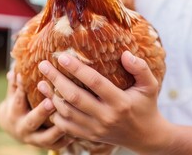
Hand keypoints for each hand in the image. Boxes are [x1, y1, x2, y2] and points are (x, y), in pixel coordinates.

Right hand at [0, 70, 74, 149]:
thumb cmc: (17, 105)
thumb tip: (14, 70)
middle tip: (51, 102)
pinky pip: (56, 145)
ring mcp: (34, 139)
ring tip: (69, 120)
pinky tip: (77, 132)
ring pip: (46, 137)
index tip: (25, 77)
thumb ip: (15, 84)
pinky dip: (66, 140)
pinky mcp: (45, 146)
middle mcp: (23, 128)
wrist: (15, 129)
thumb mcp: (13, 95)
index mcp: (14, 113)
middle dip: (41, 112)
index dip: (21, 89)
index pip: (17, 100)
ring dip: (57, 130)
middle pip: (32, 121)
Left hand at [37, 51, 172, 152]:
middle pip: (74, 97)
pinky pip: (66, 126)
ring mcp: (96, 129)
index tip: (62, 56)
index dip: (77, 69)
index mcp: (120, 102)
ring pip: (67, 112)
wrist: (145, 137)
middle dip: (56, 79)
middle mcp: (106, 117)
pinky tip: (49, 101)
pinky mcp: (90, 136)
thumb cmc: (146, 106)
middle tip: (43, 65)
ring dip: (52, 96)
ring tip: (41, 81)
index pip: (95, 82)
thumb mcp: (150, 85)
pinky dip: (55, 114)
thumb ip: (140, 68)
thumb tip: (125, 54)